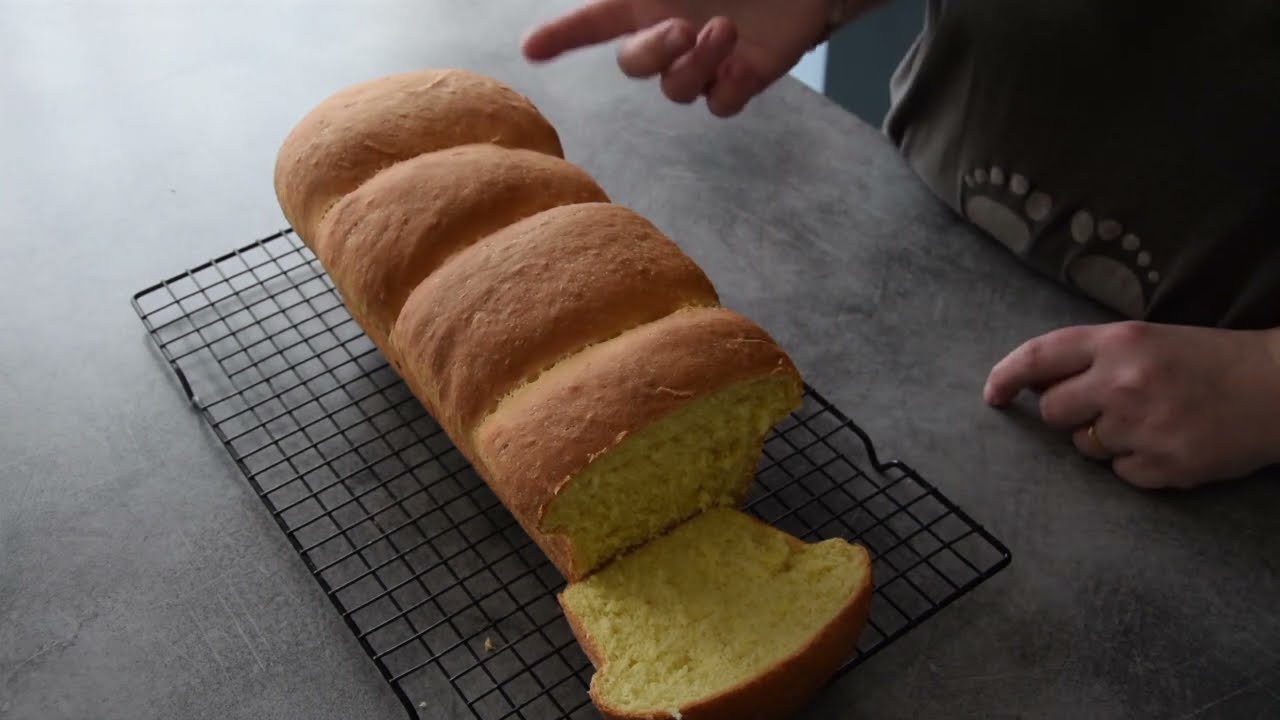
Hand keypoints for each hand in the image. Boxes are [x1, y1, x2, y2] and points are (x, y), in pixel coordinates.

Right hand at [521, 0, 877, 116]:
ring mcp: (706, 62)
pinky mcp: (742, 81)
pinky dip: (726, 89)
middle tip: (683, 28)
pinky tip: (742, 65)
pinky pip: (718, 105)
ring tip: (727, 30)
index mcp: (649, 2)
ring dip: (696, 64)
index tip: (531, 49)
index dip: (561, 35)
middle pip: (634, 66)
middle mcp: (671, 35)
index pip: (593, 22)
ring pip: (676, 89)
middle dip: (653, 52)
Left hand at [983, 321, 1279, 488]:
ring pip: (1084, 446)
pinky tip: (1169, 442)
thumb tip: (1036, 386)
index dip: (1005, 376)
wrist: (1278, 388)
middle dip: (1068, 414)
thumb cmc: (1207, 361)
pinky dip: (1137, 464)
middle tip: (1107, 405)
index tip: (992, 395)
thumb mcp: (1146, 340)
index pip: (1038, 357)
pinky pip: (1120, 473)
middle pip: (1052, 412)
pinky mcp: (1163, 465)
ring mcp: (1143, 426)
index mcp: (1118, 342)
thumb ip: (1091, 358)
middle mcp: (1123, 382)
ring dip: (1105, 439)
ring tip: (1151, 420)